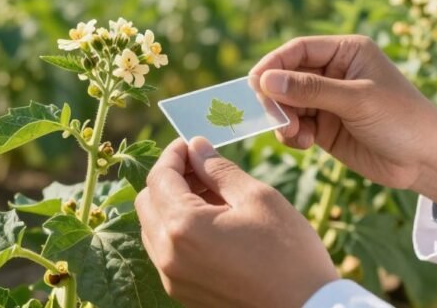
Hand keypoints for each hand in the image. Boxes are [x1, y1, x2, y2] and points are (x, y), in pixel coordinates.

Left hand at [136, 137, 338, 307]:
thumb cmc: (289, 253)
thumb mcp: (258, 198)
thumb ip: (220, 170)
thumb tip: (197, 148)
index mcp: (183, 227)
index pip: (159, 177)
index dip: (174, 154)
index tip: (192, 143)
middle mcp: (168, 256)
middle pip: (147, 202)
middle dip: (170, 178)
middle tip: (203, 166)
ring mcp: (173, 279)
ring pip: (153, 228)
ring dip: (173, 204)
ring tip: (213, 194)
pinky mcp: (184, 293)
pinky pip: (166, 253)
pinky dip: (179, 230)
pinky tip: (213, 222)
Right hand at [249, 35, 436, 208]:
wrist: (426, 160)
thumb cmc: (401, 120)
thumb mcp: (357, 101)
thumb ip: (311, 89)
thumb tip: (266, 80)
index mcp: (346, 52)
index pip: (298, 49)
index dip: (273, 64)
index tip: (255, 84)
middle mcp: (334, 72)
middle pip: (286, 77)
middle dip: (277, 98)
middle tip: (276, 118)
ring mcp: (328, 100)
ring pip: (286, 103)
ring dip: (283, 119)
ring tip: (296, 135)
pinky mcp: (325, 127)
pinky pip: (294, 125)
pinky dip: (291, 134)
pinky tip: (304, 144)